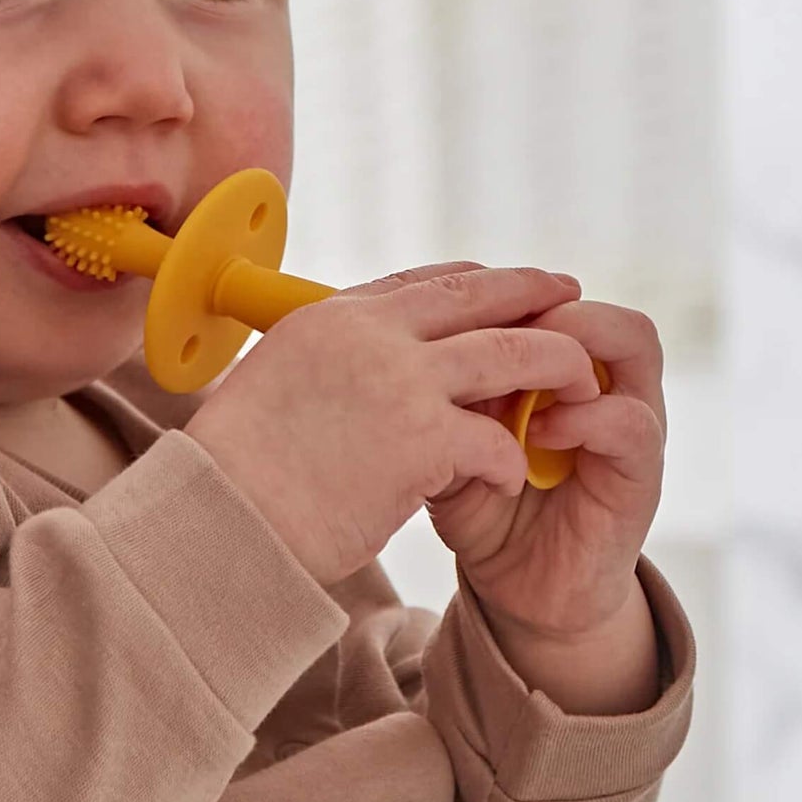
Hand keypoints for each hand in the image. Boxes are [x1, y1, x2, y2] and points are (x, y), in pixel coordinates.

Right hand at [186, 262, 590, 585]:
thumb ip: (326, 367)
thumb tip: (353, 376)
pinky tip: (515, 476)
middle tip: (571, 295)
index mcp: (331, 317)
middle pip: (476, 298)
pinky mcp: (420, 440)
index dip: (473, 281)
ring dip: (556, 364)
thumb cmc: (233, 471)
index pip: (419, 282)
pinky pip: (494, 441)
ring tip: (584, 381)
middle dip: (533, 293)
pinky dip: (511, 459)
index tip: (504, 282)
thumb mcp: (272, 386)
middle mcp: (369, 335)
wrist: (217, 520)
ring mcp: (400, 382)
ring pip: (509, 354)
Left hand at [427, 299, 665, 703]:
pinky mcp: (639, 476)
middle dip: (543, 305)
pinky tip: (539, 434)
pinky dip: (585, 417)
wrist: (521, 594)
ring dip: (573, 346)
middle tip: (492, 329)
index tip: (448, 311)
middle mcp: (601, 382)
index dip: (501, 290)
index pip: (544, 295)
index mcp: (554, 365)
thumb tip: (403, 348)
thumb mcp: (445, 443)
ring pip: (633, 342)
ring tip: (521, 372)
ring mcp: (627, 424)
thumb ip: (441, 396)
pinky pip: (631, 422)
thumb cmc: (483, 506)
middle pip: (595, 301)